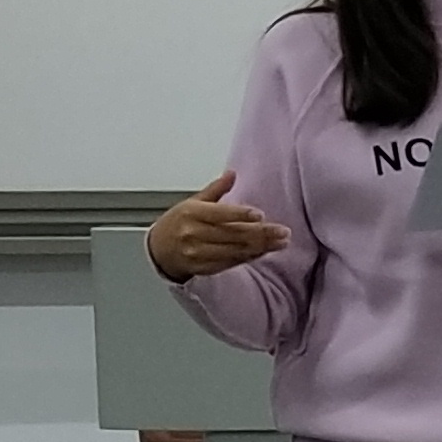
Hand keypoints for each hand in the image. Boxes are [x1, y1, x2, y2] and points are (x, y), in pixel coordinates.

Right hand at [148, 174, 288, 279]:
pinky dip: (250, 257)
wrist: (159, 250)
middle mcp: (194, 234)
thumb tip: (232, 173)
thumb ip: (216, 189)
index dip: (240, 214)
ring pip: (234, 251)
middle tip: (283, 232)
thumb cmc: (178, 223)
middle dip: (261, 234)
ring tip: (281, 242)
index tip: (260, 215)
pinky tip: (265, 252)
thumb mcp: (193, 201)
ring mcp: (198, 254)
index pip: (219, 214)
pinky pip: (231, 263)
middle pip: (232, 234)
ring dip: (261, 247)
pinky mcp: (204, 268)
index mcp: (191, 213)